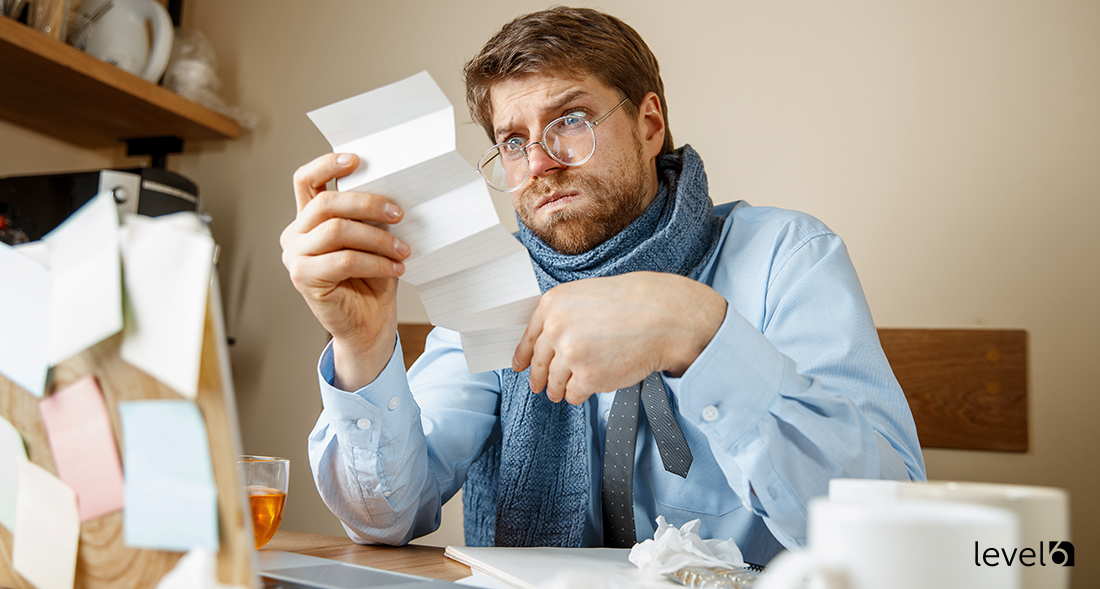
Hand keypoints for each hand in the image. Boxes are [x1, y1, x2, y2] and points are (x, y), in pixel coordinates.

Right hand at [280, 153, 409, 389]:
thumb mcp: (373, 240)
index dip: (327, 164)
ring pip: (337, 230)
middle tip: (399, 214)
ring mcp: (295, 256)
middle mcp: (295, 234)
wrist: (369, 325)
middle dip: (368, 204)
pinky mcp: (304, 278)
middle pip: (326, 203)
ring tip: (403, 250)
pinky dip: (375, 262)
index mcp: (308, 218)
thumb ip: (370, 216)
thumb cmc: (372, 280)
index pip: (306, 180)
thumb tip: (392, 189)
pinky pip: (343, 260)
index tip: (358, 159)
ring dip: (378, 238)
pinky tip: (395, 268)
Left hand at [511, 272, 726, 404]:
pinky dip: (580, 394)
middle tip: (541, 386)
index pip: (529, 337)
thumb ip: (564, 316)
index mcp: (553, 304)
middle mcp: (556, 328)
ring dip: (559, 389)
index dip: (524, 355)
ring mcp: (570, 354)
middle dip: (540, 378)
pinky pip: (574, 394)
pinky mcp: (587, 377)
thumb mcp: (587, 296)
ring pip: (555, 383)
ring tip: (567, 390)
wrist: (663, 317)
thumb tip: (550, 341)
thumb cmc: (633, 304)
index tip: (521, 365)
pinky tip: (590, 386)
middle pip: (539, 364)